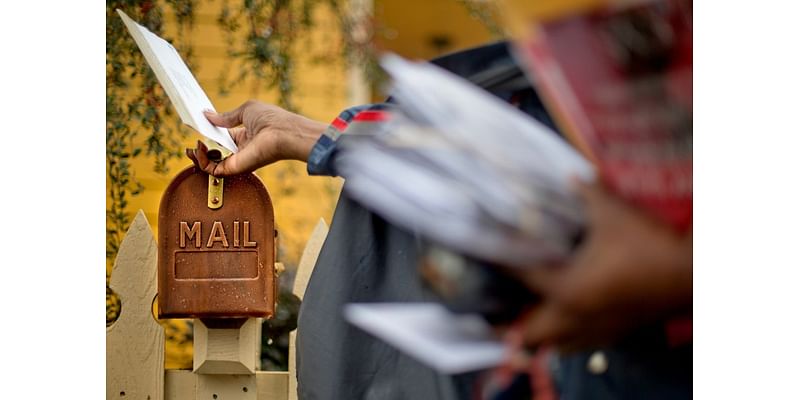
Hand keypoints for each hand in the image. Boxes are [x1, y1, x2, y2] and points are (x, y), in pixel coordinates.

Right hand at [186, 100, 327, 175]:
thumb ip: (225, 117)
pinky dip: (202, 161)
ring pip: (211, 165)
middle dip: (200, 151)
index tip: (197, 128)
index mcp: (245, 135)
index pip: (222, 139)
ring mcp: (238, 160)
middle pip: (215, 154)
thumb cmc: (271, 118)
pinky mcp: (236, 167)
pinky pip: (213, 170)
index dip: (209, 135)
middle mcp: (240, 150)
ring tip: (191, 148)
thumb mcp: (245, 111)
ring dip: (198, 157)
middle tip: (190, 146)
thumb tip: (207, 115)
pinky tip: (199, 148)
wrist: (283, 132)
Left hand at [511, 180, 691, 350]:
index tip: (488, 256)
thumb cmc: (649, 245)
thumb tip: (572, 175)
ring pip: (558, 344)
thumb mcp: (614, 213)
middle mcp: (576, 315)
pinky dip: (569, 338)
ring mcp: (597, 329)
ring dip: (541, 335)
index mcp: (567, 288)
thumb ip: (587, 193)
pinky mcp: (618, 333)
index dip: (504, 264)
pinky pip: (583, 343)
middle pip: (532, 332)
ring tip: (529, 320)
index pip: (524, 277)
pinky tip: (570, 325)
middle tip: (500, 309)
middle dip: (513, 324)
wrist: (695, 274)